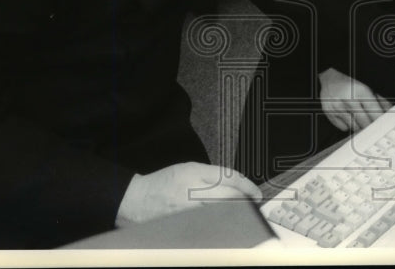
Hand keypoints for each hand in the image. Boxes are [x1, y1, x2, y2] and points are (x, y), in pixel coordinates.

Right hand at [116, 162, 261, 225]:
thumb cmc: (163, 184)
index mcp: (196, 176)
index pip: (230, 179)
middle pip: (231, 198)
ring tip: (241, 210)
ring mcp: (193, 213)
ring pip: (224, 213)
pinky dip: (223, 222)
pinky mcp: (190, 227)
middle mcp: (195, 195)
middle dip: (245, 200)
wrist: (139, 202)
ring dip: (237, 212)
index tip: (255, 192)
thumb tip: (237, 183)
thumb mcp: (189, 168)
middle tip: (252, 201)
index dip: (247, 186)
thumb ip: (213, 175)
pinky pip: (213, 224)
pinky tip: (226, 220)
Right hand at [319, 67, 391, 131]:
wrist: (330, 77)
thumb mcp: (367, 88)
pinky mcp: (329, 113)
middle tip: (373, 124)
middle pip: (365, 122)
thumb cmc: (350, 82)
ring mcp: (337, 107)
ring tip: (360, 118)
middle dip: (371, 125)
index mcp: (360, 91)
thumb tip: (389, 113)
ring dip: (360, 126)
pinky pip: (344, 128)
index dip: (380, 121)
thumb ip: (380, 101)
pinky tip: (348, 116)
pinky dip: (348, 125)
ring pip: (355, 127)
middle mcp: (348, 99)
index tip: (383, 125)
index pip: (374, 112)